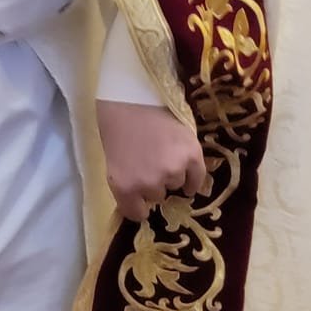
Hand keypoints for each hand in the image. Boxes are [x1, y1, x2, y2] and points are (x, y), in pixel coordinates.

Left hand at [96, 100, 208, 222]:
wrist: (133, 96)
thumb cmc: (117, 127)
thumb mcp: (113, 163)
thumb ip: (128, 184)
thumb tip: (143, 203)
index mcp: (124, 187)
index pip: (136, 214)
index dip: (139, 206)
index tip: (141, 201)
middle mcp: (150, 184)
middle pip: (158, 196)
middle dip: (154, 183)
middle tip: (150, 164)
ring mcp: (173, 170)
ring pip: (177, 184)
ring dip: (172, 174)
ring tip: (164, 155)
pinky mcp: (192, 155)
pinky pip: (197, 178)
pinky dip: (193, 180)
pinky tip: (189, 180)